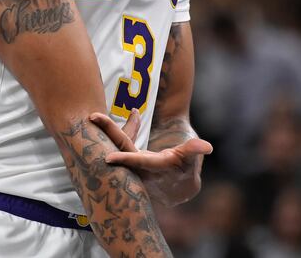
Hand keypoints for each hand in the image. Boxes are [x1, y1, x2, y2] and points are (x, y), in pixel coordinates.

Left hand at [89, 110, 211, 206]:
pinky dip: (109, 135)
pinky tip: (97, 120)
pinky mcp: (126, 162)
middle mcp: (140, 169)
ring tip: (94, 115)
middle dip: (109, 133)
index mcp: (156, 169)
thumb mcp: (190, 161)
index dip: (125, 159)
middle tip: (94, 116)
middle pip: (124, 149)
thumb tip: (206, 147)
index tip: (108, 157)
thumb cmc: (185, 169)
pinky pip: (118, 147)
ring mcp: (131, 166)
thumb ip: (194, 151)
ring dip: (105, 132)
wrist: (177, 186)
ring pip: (117, 147)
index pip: (140, 162)